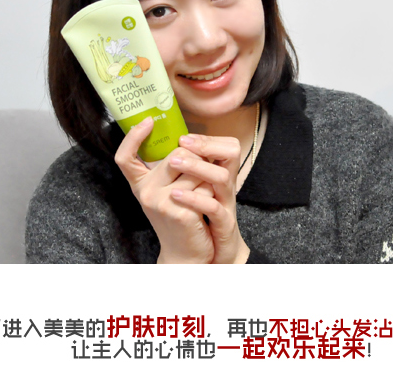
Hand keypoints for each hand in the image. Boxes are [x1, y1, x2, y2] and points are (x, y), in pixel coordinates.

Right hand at [114, 118, 213, 263]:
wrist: (187, 254)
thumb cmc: (181, 217)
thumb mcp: (167, 191)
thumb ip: (170, 168)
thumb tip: (187, 139)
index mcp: (140, 184)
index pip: (125, 157)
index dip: (133, 137)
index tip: (148, 121)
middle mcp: (146, 192)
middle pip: (178, 154)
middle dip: (197, 159)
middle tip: (202, 175)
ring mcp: (161, 202)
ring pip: (196, 168)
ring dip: (207, 177)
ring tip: (203, 193)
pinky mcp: (180, 211)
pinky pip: (206, 186)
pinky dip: (213, 192)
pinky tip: (207, 206)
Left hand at [168, 133, 250, 264]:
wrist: (206, 255)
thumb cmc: (195, 218)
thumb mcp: (192, 189)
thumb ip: (184, 168)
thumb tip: (162, 146)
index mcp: (221, 174)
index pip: (230, 147)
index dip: (208, 138)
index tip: (183, 136)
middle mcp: (226, 186)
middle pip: (229, 154)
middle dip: (203, 145)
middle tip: (181, 142)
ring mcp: (226, 204)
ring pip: (222, 176)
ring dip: (198, 166)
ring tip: (173, 162)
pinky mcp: (223, 224)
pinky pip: (213, 207)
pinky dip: (194, 198)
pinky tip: (175, 195)